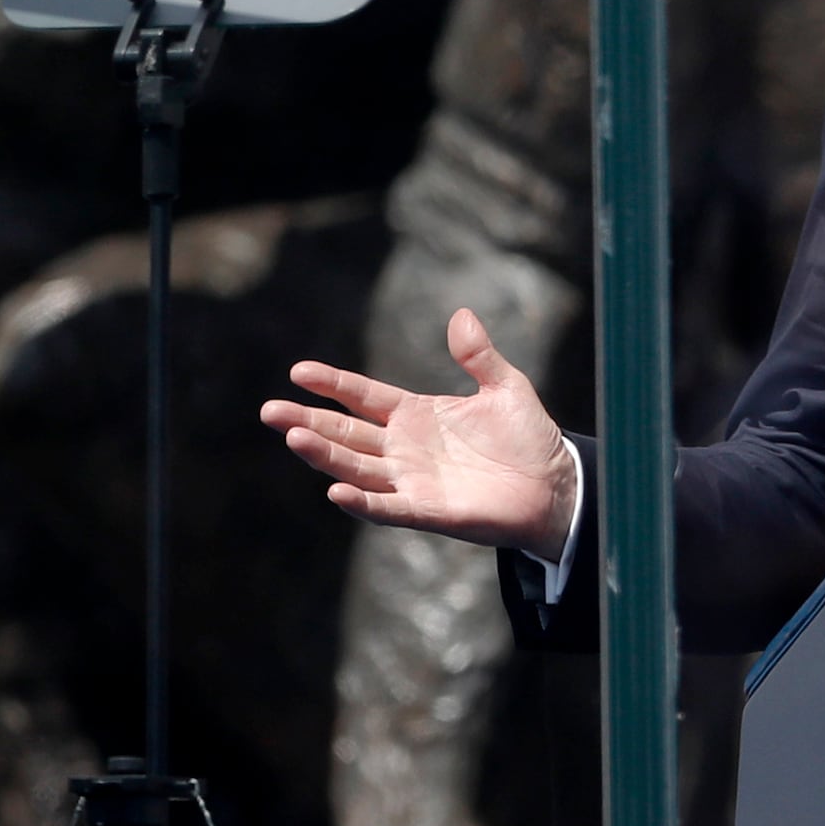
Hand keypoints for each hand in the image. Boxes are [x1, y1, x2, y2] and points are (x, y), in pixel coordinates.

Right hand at [260, 307, 576, 548]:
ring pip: (356, 467)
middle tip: (269, 410)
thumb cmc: (528, 437)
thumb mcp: (505, 387)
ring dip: (324, 456)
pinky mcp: (427, 511)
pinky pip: (386, 507)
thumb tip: (460, 315)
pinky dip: (361, 501)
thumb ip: (479, 355)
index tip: (299, 371)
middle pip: (346, 433)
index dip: (332, 384)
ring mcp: (411, 481)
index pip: (363, 397)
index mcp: (416, 415)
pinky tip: (335, 491)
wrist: (555, 485)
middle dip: (307, 421)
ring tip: (291, 437)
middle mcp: (404, 448)